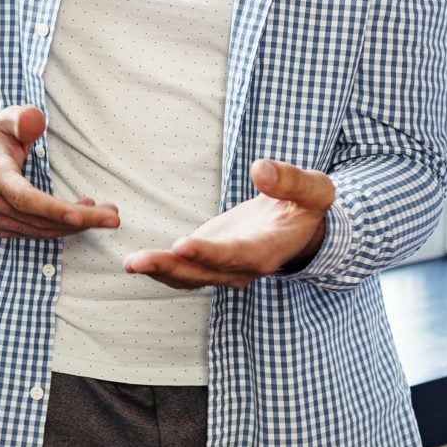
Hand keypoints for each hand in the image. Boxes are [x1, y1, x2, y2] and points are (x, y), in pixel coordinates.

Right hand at [0, 106, 117, 239]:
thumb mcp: (6, 118)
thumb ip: (22, 118)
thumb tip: (36, 122)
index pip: (23, 197)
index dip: (52, 208)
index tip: (81, 214)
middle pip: (39, 218)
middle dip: (79, 220)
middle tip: (113, 217)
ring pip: (41, 230)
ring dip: (77, 225)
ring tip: (106, 213)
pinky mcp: (2, 228)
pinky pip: (37, 232)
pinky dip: (63, 227)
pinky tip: (83, 214)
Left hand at [122, 160, 335, 289]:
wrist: (301, 225)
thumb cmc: (307, 205)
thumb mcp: (315, 189)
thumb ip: (291, 181)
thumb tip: (260, 170)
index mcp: (269, 249)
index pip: (238, 255)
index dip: (211, 253)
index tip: (183, 245)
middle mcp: (244, 267)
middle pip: (205, 272)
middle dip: (171, 268)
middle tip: (138, 261)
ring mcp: (224, 267)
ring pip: (189, 276)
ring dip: (160, 271)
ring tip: (131, 263)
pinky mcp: (210, 259)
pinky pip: (183, 269)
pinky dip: (160, 267)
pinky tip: (135, 262)